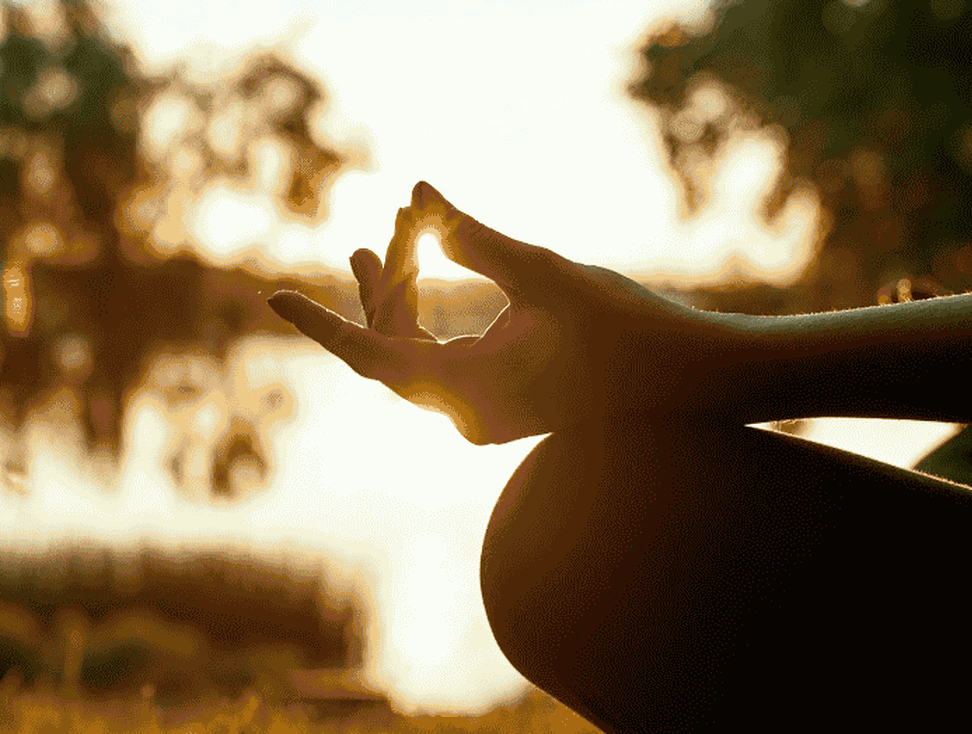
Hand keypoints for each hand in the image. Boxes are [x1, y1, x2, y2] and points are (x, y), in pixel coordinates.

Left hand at [268, 182, 756, 443]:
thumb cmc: (628, 329)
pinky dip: (435, 314)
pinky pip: (446, 359)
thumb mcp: (545, 274)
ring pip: (418, 351)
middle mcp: (467, 413)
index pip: (371, 354)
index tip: (273, 298)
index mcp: (468, 392)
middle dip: (382, 285)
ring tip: (391, 234)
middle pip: (394, 345)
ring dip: (405, 296)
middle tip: (384, 226)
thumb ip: (476, 239)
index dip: (322, 322)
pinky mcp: (505, 401)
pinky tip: (428, 269)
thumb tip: (418, 198)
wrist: (698, 379)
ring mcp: (486, 412)